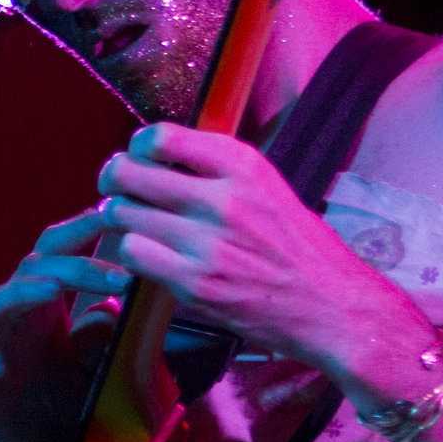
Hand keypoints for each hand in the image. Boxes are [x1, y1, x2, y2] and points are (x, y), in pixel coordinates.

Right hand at [0, 207, 129, 441]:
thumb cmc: (69, 405)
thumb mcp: (98, 362)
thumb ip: (106, 329)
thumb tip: (119, 300)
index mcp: (43, 306)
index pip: (55, 254)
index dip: (81, 230)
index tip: (116, 212)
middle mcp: (14, 321)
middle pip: (29, 270)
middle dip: (70, 260)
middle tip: (113, 265)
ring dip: (20, 294)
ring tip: (52, 288)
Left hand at [95, 123, 422, 375]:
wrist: (330, 305)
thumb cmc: (298, 249)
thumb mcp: (268, 188)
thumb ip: (218, 170)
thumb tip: (163, 156)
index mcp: (243, 166)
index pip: (161, 137)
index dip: (137, 148)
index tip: (138, 159)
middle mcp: (223, 198)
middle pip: (129, 173)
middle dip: (112, 180)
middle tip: (114, 191)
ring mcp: (207, 243)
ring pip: (123, 214)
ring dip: (118, 220)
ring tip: (130, 226)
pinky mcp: (196, 283)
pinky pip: (132, 254)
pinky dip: (129, 255)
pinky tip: (144, 258)